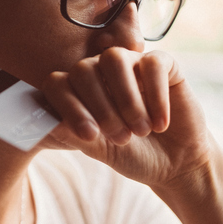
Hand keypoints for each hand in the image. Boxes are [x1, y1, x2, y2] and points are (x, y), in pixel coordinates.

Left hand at [39, 48, 218, 192]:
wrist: (176, 164)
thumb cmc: (134, 155)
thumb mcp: (100, 150)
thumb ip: (73, 135)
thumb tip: (46, 122)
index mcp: (79, 91)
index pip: (58, 83)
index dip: (69, 107)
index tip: (89, 135)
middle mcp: (101, 72)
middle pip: (84, 69)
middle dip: (101, 107)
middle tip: (121, 138)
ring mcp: (131, 64)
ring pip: (114, 59)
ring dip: (126, 100)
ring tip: (140, 131)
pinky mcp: (163, 65)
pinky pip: (153, 64)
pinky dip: (156, 96)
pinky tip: (161, 124)